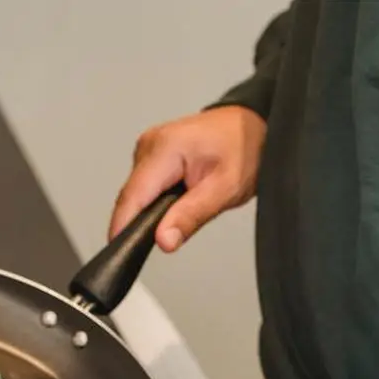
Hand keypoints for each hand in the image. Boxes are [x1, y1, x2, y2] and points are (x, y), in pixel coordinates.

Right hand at [109, 106, 266, 251]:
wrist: (255, 126)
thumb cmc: (245, 149)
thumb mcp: (224, 190)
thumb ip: (190, 216)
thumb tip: (163, 240)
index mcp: (164, 148)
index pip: (131, 197)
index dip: (124, 228)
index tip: (125, 252)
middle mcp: (149, 145)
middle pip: (130, 198)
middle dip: (141, 223)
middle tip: (169, 236)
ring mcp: (147, 149)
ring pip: (135, 196)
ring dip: (148, 213)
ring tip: (178, 214)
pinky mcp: (149, 156)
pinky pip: (142, 188)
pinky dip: (152, 202)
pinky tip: (173, 202)